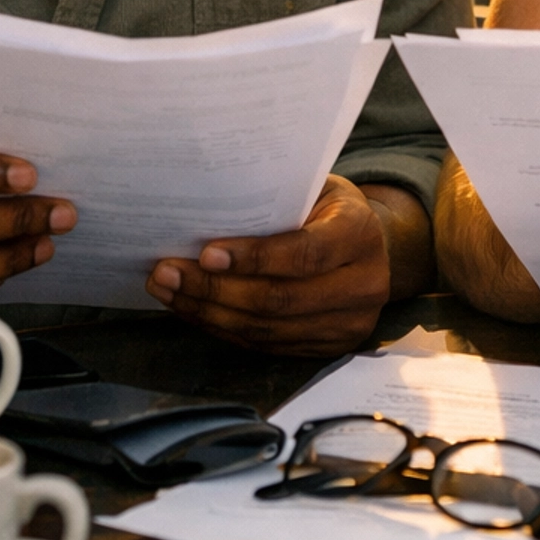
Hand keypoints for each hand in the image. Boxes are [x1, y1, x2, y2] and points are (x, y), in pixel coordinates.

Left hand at [147, 174, 406, 353]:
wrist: (372, 246)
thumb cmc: (328, 208)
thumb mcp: (314, 189)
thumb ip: (275, 201)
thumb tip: (205, 212)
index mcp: (360, 234)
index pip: (305, 253)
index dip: (254, 257)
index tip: (206, 253)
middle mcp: (364, 285)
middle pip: (280, 300)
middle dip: (215, 289)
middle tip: (167, 272)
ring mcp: (348, 325)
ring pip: (267, 330)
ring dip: (209, 313)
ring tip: (169, 290)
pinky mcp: (328, 349)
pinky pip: (266, 345)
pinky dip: (223, 329)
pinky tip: (193, 309)